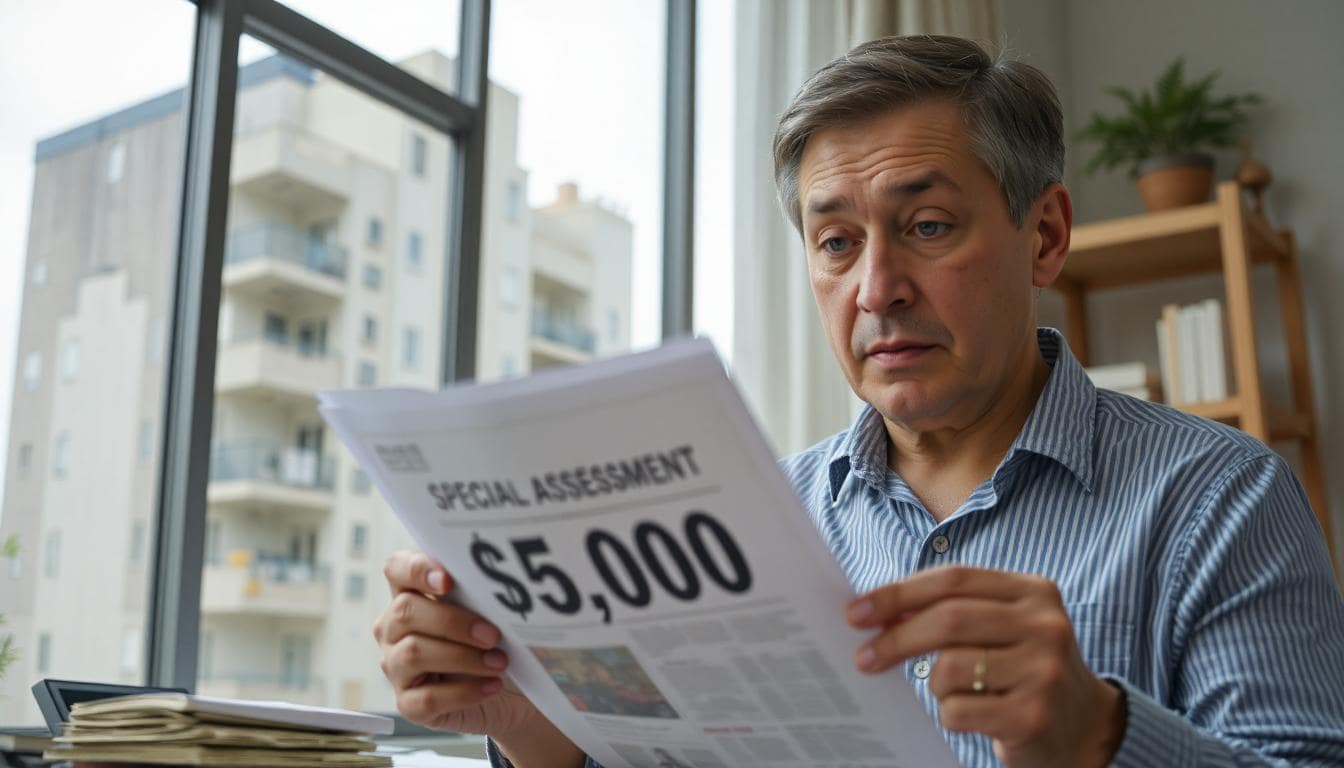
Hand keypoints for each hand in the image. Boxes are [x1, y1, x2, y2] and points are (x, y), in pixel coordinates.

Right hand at [375, 551, 583, 766]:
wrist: (511, 693)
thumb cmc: (493, 643)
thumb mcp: (488, 613)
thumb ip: (479, 594)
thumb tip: (492, 585)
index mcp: (410, 595)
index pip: (396, 569)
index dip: (417, 569)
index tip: (448, 580)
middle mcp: (394, 630)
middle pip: (405, 612)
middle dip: (453, 621)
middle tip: (492, 634)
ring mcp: (396, 668)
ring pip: (414, 653)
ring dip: (463, 657)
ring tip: (499, 662)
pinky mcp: (408, 704)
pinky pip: (427, 697)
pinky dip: (465, 692)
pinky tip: (492, 686)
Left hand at [846, 566, 1125, 767]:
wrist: (1085, 728)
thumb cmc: (1023, 669)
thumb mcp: (999, 628)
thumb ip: (950, 610)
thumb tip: (875, 609)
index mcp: (1034, 590)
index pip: (952, 579)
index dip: (898, 593)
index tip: (856, 612)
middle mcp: (1045, 625)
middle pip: (948, 619)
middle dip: (896, 638)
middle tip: (864, 656)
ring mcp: (1044, 671)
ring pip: (949, 668)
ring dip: (934, 685)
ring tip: (951, 693)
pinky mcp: (1034, 715)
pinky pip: (959, 711)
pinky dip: (950, 715)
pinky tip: (972, 715)